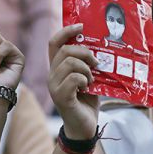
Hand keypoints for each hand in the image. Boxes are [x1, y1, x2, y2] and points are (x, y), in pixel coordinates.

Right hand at [48, 24, 99, 139]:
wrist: (85, 128)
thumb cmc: (87, 102)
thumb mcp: (89, 78)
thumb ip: (88, 64)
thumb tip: (100, 47)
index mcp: (57, 69)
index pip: (54, 43)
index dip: (66, 31)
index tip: (81, 25)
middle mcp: (52, 75)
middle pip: (64, 51)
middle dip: (84, 52)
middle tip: (96, 63)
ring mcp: (54, 86)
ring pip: (69, 63)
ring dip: (86, 69)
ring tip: (92, 79)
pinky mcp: (60, 97)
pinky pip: (74, 78)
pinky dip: (85, 80)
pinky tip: (88, 88)